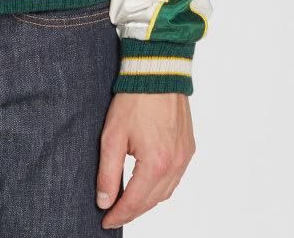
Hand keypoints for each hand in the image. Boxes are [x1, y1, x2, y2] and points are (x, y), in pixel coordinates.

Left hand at [96, 93, 195, 229]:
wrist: (157, 72)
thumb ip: (108, 172)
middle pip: (152, 201)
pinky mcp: (188, 148)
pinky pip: (176, 177)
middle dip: (133, 211)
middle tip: (114, 214)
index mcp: (156, 164)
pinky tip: (148, 183)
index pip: (135, 202)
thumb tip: (104, 200)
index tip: (105, 221)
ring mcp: (185, 157)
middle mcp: (175, 165)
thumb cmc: (134, 100)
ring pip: (166, 192)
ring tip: (128, 202)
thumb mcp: (112, 136)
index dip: (119, 214)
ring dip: (147, 201)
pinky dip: (161, 186)